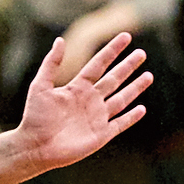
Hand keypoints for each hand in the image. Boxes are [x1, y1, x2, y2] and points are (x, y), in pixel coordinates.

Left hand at [14, 32, 151, 169]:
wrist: (35, 146)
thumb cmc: (35, 117)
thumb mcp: (40, 86)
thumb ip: (51, 64)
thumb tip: (60, 40)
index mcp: (77, 87)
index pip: (99, 64)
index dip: (112, 50)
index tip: (125, 36)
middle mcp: (90, 100)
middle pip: (114, 79)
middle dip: (128, 66)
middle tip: (142, 53)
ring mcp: (97, 117)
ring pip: (121, 99)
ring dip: (135, 88)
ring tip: (148, 76)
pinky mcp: (101, 135)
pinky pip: (120, 123)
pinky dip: (131, 117)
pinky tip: (142, 108)